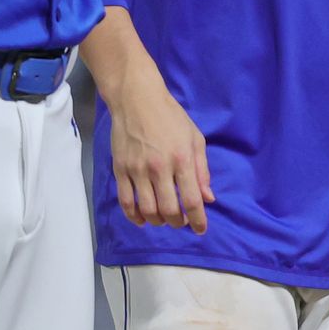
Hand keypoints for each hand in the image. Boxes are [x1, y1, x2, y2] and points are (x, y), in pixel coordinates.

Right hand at [109, 69, 214, 232]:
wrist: (137, 100)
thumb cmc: (171, 117)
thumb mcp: (195, 138)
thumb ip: (202, 170)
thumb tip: (208, 198)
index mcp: (182, 159)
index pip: (191, 200)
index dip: (198, 220)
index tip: (200, 230)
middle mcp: (160, 168)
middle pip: (169, 210)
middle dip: (177, 223)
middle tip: (181, 222)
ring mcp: (138, 170)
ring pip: (147, 210)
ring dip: (158, 221)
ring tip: (164, 219)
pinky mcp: (120, 169)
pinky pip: (126, 201)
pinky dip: (134, 216)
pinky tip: (142, 219)